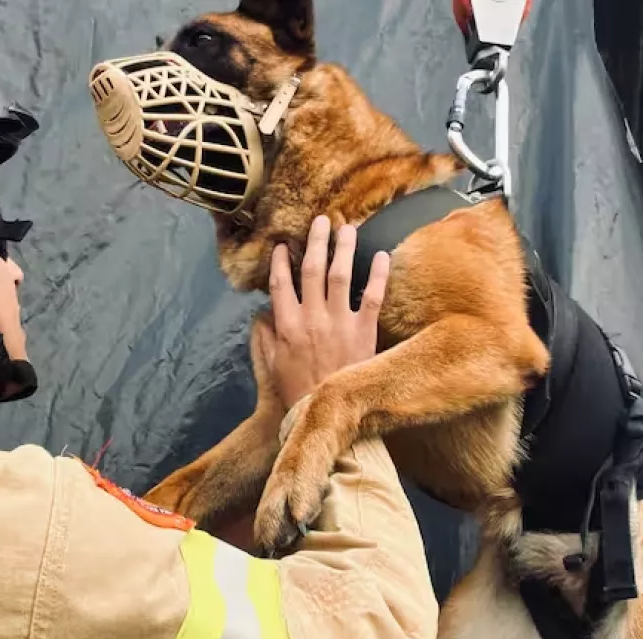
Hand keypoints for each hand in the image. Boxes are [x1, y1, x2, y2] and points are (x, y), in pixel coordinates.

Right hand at [263, 215, 389, 410]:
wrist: (326, 414)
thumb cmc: (297, 393)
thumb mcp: (273, 366)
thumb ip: (267, 338)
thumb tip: (262, 315)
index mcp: (287, 326)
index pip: (281, 284)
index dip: (280, 262)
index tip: (281, 244)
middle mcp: (311, 318)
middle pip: (311, 270)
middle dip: (315, 242)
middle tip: (321, 220)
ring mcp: (339, 323)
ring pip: (340, 275)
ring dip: (343, 248)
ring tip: (347, 227)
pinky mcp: (363, 331)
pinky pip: (372, 296)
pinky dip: (377, 274)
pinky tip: (380, 254)